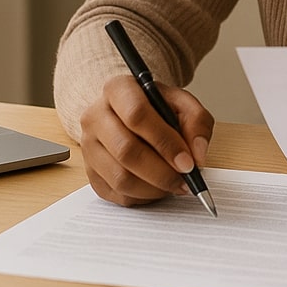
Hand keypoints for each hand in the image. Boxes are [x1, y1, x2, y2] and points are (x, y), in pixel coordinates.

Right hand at [78, 74, 214, 207]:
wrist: (131, 113)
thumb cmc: (157, 108)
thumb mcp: (183, 103)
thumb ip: (197, 122)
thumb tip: (197, 155)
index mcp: (118, 90)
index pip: (137, 115)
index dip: (165, 142)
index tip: (188, 162)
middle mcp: (95, 117)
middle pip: (126, 151)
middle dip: (162, 172)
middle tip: (186, 180)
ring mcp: (88, 146)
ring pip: (120, 178)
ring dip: (154, 188)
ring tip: (175, 185)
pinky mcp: (90, 172)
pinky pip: (116, 193)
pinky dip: (143, 197)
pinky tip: (159, 188)